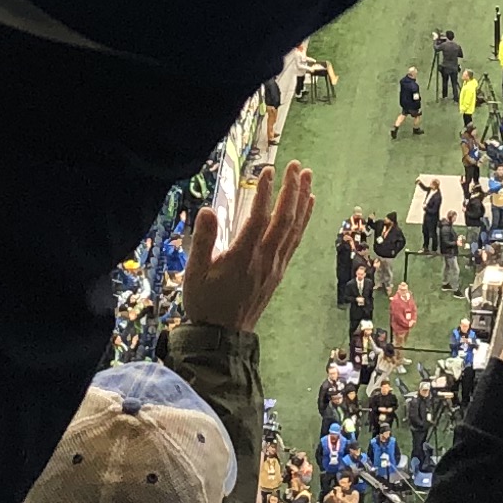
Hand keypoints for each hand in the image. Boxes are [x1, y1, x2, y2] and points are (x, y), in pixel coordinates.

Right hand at [185, 159, 317, 335]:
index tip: (268, 170)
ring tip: (307, 177)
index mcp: (242, 257)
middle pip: (283, 219)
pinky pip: (295, 241)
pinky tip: (307, 206)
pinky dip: (303, 221)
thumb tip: (208, 210)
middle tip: (296, 165)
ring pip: (293, 229)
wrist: (222, 337)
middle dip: (291, 190)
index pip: (258, 218)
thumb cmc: (205, 303)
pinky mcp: (278, 271)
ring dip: (302, 201)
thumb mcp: (194, 273)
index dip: (265, 193)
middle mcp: (264, 259)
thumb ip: (202, 241)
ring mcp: (274, 266)